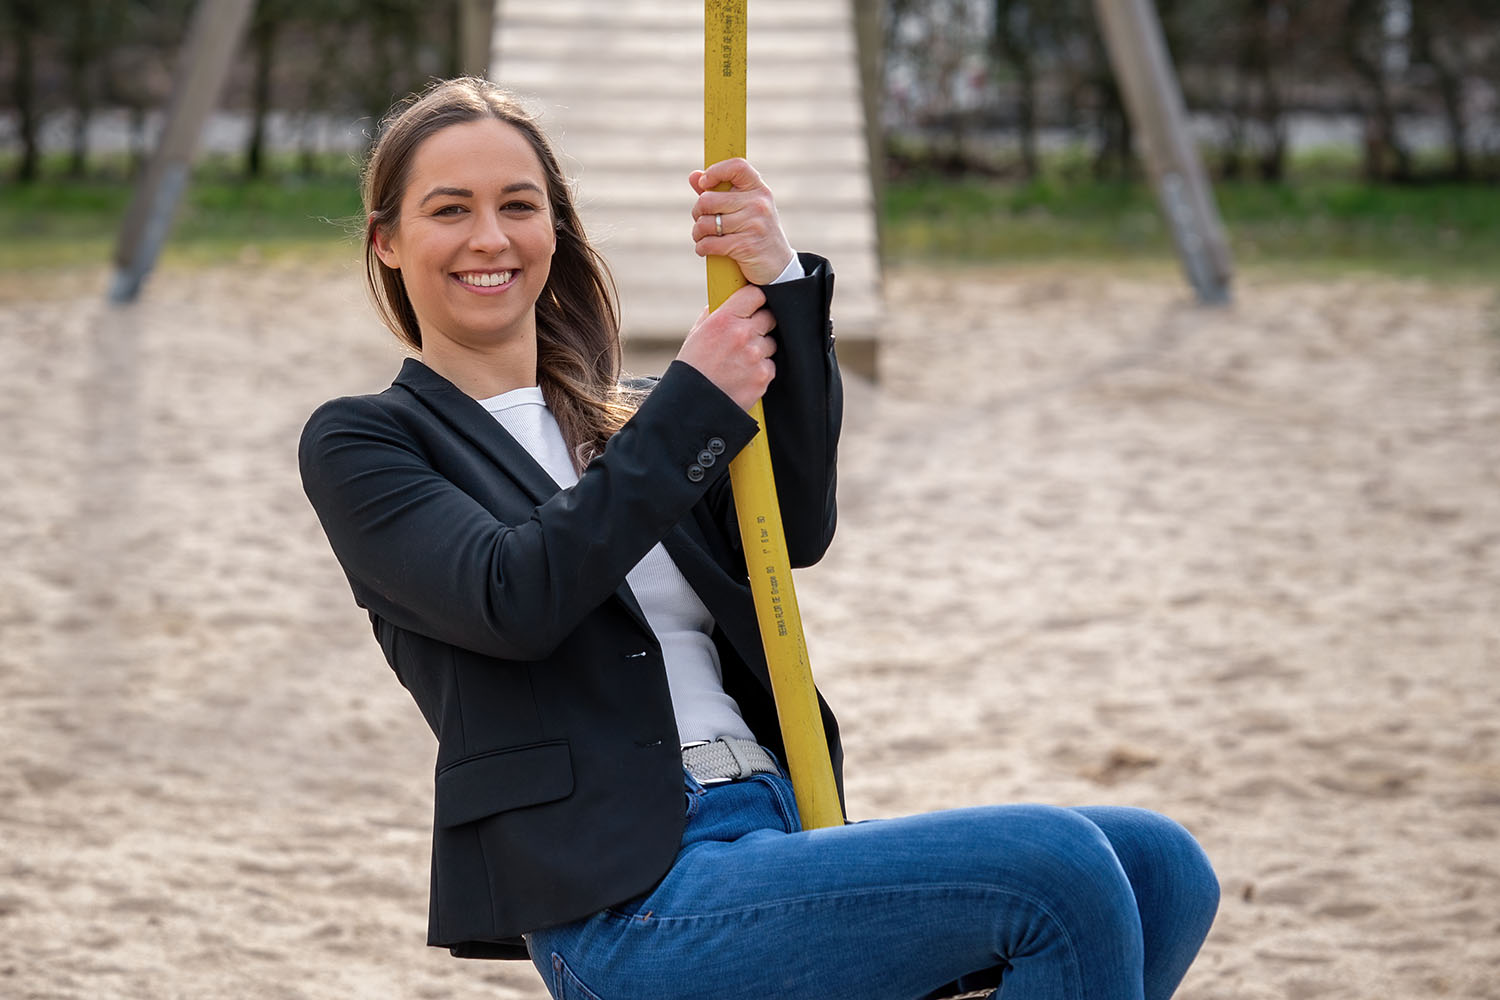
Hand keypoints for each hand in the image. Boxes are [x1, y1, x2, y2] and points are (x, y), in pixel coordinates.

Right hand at [675, 283, 777, 410]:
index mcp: (724, 319)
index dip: (756, 299)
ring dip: (761, 349)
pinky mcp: (763, 376)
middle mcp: (743, 334)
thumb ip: (715, 314)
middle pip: (770, 317)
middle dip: (761, 324)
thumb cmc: (692, 368)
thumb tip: (729, 300)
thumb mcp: (697, 333)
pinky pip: (770, 365)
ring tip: (740, 361)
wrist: (692, 405)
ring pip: (771, 343)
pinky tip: (743, 376)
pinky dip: (760, 370)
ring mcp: (755, 356)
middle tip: (748, 336)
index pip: (756, 294)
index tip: (755, 304)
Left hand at [689, 159, 795, 284]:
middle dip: (698, 213)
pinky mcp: (747, 245)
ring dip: (698, 233)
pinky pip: (710, 243)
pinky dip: (702, 248)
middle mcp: (758, 204)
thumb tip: (693, 176)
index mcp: (758, 190)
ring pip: (706, 223)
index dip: (715, 171)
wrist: (779, 267)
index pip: (737, 167)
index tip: (704, 183)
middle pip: (708, 200)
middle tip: (702, 221)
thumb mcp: (744, 209)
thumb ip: (719, 192)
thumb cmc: (756, 233)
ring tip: (703, 237)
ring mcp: (754, 224)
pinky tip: (704, 249)